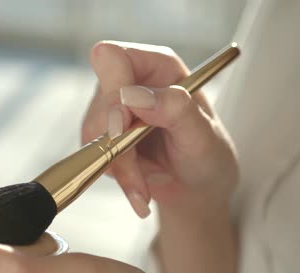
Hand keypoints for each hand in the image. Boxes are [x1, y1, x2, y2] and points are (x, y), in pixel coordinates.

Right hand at [83, 41, 237, 216]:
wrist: (195, 188)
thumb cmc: (208, 156)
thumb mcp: (204, 135)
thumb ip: (176, 110)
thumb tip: (134, 96)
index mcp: (158, 65)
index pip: (112, 57)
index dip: (113, 90)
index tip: (123, 126)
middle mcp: (130, 81)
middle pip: (100, 103)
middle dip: (118, 144)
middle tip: (141, 174)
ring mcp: (112, 108)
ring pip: (92, 133)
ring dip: (119, 167)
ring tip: (145, 184)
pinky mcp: (100, 135)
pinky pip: (91, 154)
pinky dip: (115, 175)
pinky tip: (138, 183)